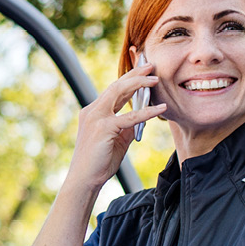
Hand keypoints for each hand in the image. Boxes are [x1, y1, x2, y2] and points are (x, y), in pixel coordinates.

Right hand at [66, 65, 165, 191]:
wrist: (85, 180)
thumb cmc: (99, 163)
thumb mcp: (116, 141)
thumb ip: (126, 127)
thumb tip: (141, 118)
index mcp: (94, 112)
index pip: (113, 90)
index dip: (128, 78)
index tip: (142, 69)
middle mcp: (93, 111)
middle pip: (116, 86)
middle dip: (135, 74)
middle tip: (151, 65)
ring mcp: (96, 118)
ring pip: (119, 93)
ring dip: (138, 83)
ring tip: (155, 78)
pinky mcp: (103, 128)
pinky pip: (129, 117)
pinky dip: (146, 112)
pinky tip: (159, 108)